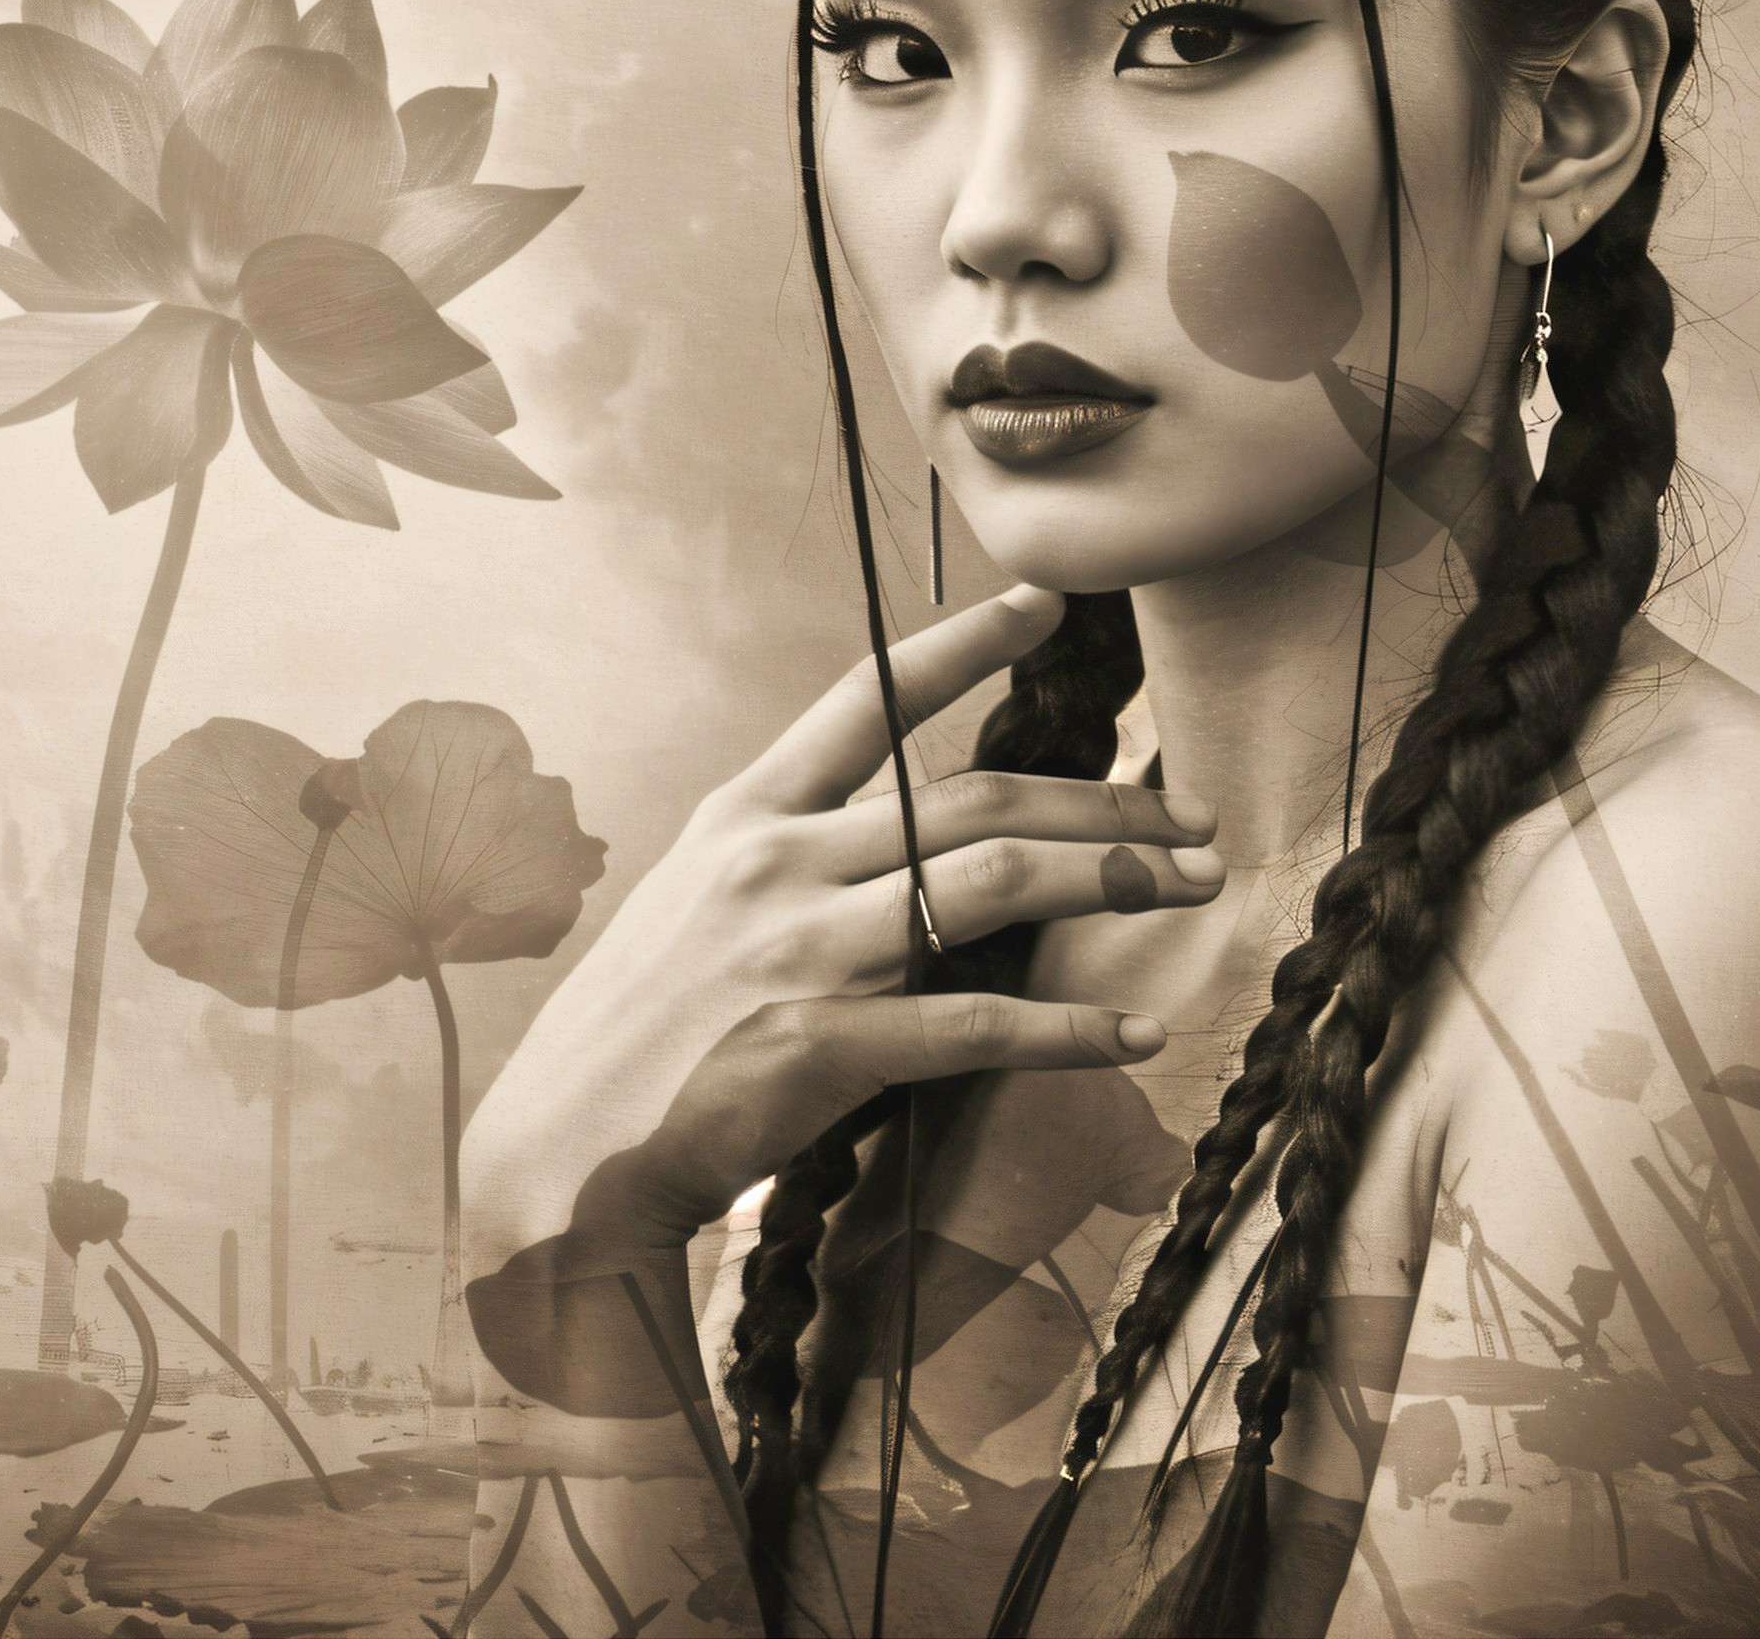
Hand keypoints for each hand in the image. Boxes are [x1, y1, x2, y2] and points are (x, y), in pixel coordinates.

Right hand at [463, 582, 1222, 1272]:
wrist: (565, 1155)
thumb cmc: (641, 1035)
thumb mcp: (699, 905)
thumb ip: (797, 858)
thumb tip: (909, 836)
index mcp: (745, 815)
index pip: (868, 696)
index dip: (963, 642)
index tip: (1048, 605)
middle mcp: (776, 862)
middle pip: (975, 796)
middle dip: (1106, 800)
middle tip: (1194, 817)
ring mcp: (799, 950)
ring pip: (995, 881)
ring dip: (1113, 877)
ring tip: (1192, 886)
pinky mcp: (821, 1044)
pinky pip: (976, 1025)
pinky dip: (1069, 1029)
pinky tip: (1131, 1033)